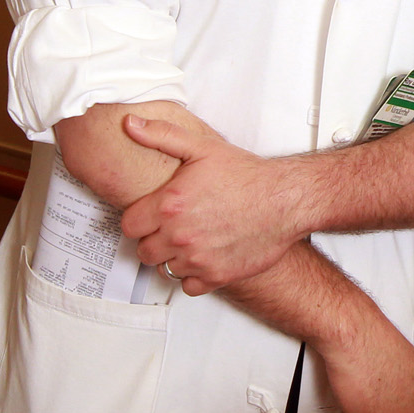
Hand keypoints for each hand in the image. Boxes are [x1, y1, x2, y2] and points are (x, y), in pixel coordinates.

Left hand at [119, 114, 313, 292]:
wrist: (284, 200)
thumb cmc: (247, 176)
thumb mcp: (202, 146)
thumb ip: (162, 136)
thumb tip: (131, 125)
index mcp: (170, 205)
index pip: (129, 225)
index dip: (139, 219)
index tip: (150, 215)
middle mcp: (180, 235)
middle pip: (144, 251)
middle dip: (153, 239)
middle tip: (170, 228)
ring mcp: (198, 259)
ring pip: (164, 270)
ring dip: (172, 258)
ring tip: (188, 241)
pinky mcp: (216, 276)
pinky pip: (188, 286)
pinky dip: (192, 276)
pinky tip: (202, 256)